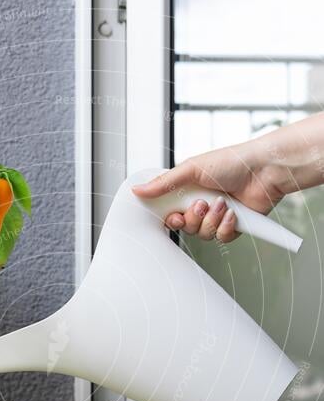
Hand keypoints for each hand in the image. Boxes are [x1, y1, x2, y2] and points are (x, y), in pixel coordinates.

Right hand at [132, 143, 286, 242]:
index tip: (173, 216)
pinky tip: (233, 212)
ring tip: (223, 203)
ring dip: (212, 220)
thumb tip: (137, 190)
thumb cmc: (231, 162)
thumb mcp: (191, 169)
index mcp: (189, 191)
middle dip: (193, 218)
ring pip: (203, 235)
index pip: (170, 213)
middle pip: (185, 227)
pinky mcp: (233, 227)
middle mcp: (202, 204)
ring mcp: (217, 216)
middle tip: (202, 204)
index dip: (170, 219)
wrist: (264, 170)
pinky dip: (226, 226)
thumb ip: (163, 183)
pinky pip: (221, 238)